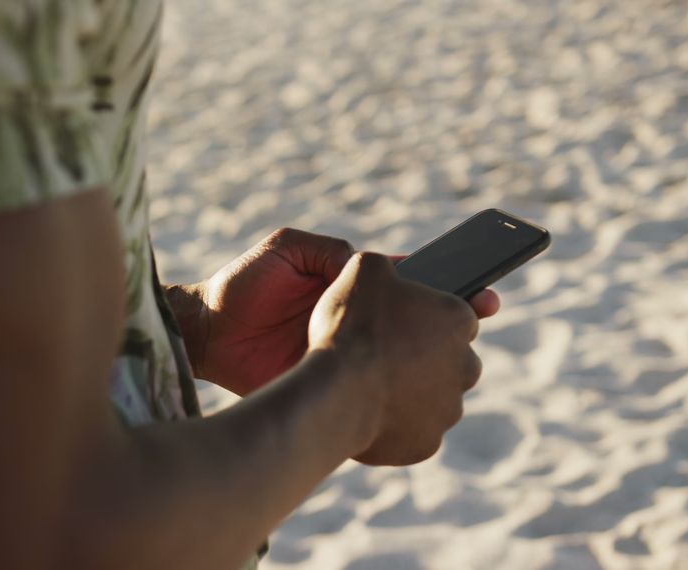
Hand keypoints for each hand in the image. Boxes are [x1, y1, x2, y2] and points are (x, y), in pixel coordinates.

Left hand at [175, 229, 500, 395]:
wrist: (207, 331)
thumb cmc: (244, 284)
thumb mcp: (287, 249)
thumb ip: (328, 251)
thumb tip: (367, 262)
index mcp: (350, 287)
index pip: (406, 285)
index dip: (441, 285)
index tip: (478, 286)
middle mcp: (355, 322)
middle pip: (412, 324)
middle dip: (448, 323)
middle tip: (480, 315)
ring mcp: (346, 354)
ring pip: (398, 359)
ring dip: (427, 357)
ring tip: (455, 352)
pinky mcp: (329, 382)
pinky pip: (368, 387)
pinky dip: (392, 388)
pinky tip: (414, 386)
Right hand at [308, 252, 493, 465]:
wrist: (335, 392)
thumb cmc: (352, 328)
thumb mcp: (362, 270)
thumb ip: (382, 265)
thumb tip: (382, 269)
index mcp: (457, 319)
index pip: (457, 315)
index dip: (428, 318)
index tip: (405, 323)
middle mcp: (465, 365)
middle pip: (451, 360)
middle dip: (426, 358)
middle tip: (386, 355)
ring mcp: (448, 408)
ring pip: (435, 398)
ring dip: (413, 393)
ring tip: (372, 386)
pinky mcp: (428, 443)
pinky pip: (414, 432)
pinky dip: (397, 426)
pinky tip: (369, 413)